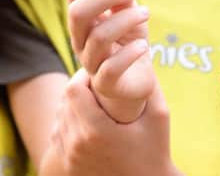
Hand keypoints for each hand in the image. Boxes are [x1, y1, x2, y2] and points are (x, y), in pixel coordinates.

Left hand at [40, 68, 181, 175]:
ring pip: (60, 117)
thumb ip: (150, 86)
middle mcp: (77, 144)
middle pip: (65, 101)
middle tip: (98, 86)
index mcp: (96, 130)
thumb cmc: (154, 152)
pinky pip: (59, 134)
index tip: (99, 74)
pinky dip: (69, 124)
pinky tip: (88, 122)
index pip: (73, 89)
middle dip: (80, 89)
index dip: (84, 76)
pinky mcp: (68, 166)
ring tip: (94, 103)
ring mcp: (70, 157)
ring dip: (73, 106)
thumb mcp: (159, 117)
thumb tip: (143, 54)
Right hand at [67, 0, 155, 122]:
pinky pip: (112, 67)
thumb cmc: (128, 43)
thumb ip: (124, 0)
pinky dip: (130, 53)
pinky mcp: (107, 83)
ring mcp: (91, 63)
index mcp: (82, 20)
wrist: (135, 80)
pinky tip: (143, 45)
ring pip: (99, 37)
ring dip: (126, 20)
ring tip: (145, 14)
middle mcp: (81, 40)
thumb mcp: (128, 16)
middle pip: (78, 13)